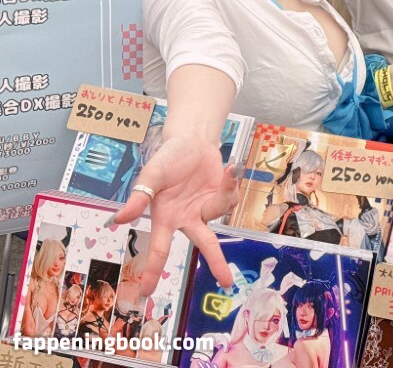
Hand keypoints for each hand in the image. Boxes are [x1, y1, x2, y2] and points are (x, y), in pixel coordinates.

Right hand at [114, 136, 239, 295]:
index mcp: (165, 218)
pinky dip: (231, 182)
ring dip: (225, 192)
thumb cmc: (167, 160)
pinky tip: (229, 168)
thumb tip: (120, 218)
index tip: (145, 293)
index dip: (152, 270)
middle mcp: (187, 218)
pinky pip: (230, 196)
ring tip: (226, 170)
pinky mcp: (221, 196)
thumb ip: (139, 197)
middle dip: (216, 262)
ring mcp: (206, 208)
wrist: (191, 141)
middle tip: (227, 282)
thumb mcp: (150, 175)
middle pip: (204, 243)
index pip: (158, 249)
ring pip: (221, 212)